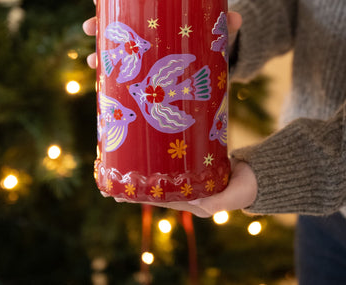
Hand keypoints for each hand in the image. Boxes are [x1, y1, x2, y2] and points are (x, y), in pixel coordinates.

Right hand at [82, 9, 241, 68]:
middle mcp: (150, 28)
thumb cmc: (215, 33)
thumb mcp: (219, 26)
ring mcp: (149, 49)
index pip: (135, 1)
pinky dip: (116, 75)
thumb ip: (226, 22)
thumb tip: (236, 18)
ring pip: (121, 49)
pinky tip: (103, 82)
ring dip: (104, 54)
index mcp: (163, 12)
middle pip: (121, 24)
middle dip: (102, 25)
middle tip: (89, 28)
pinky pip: (130, 71)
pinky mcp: (151, 70)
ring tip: (92, 62)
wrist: (220, 55)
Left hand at [107, 159, 257, 217]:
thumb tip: (202, 208)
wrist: (258, 174)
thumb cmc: (248, 186)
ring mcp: (190, 181)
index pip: (161, 200)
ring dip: (141, 176)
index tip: (118, 194)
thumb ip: (221, 202)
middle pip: (155, 191)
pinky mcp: (194, 167)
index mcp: (195, 203)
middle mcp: (189, 194)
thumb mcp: (235, 196)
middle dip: (132, 188)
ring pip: (160, 178)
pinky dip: (157, 164)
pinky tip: (145, 157)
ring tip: (118, 171)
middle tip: (108, 183)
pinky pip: (171, 167)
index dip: (139, 197)